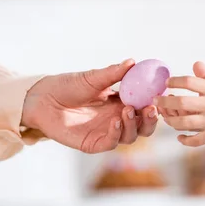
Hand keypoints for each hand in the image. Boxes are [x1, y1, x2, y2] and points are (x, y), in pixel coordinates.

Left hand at [21, 59, 158, 152]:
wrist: (42, 98)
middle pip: (143, 126)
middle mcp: (117, 119)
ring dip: (133, 124)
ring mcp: (106, 132)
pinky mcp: (93, 143)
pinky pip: (111, 142)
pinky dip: (117, 133)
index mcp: (121, 103)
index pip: (145, 107)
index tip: (161, 95)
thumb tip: (132, 62)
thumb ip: (113, 73)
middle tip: (151, 108)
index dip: (155, 104)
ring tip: (127, 110)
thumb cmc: (67, 86)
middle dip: (151, 120)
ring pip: (131, 136)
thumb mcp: (93, 78)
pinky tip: (115, 121)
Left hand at [155, 50, 204, 146]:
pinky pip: (195, 140)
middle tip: (156, 99)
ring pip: (183, 123)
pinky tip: (179, 136)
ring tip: (164, 116)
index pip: (189, 82)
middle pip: (181, 103)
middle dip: (165, 100)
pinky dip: (185, 139)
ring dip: (170, 120)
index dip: (175, 81)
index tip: (168, 82)